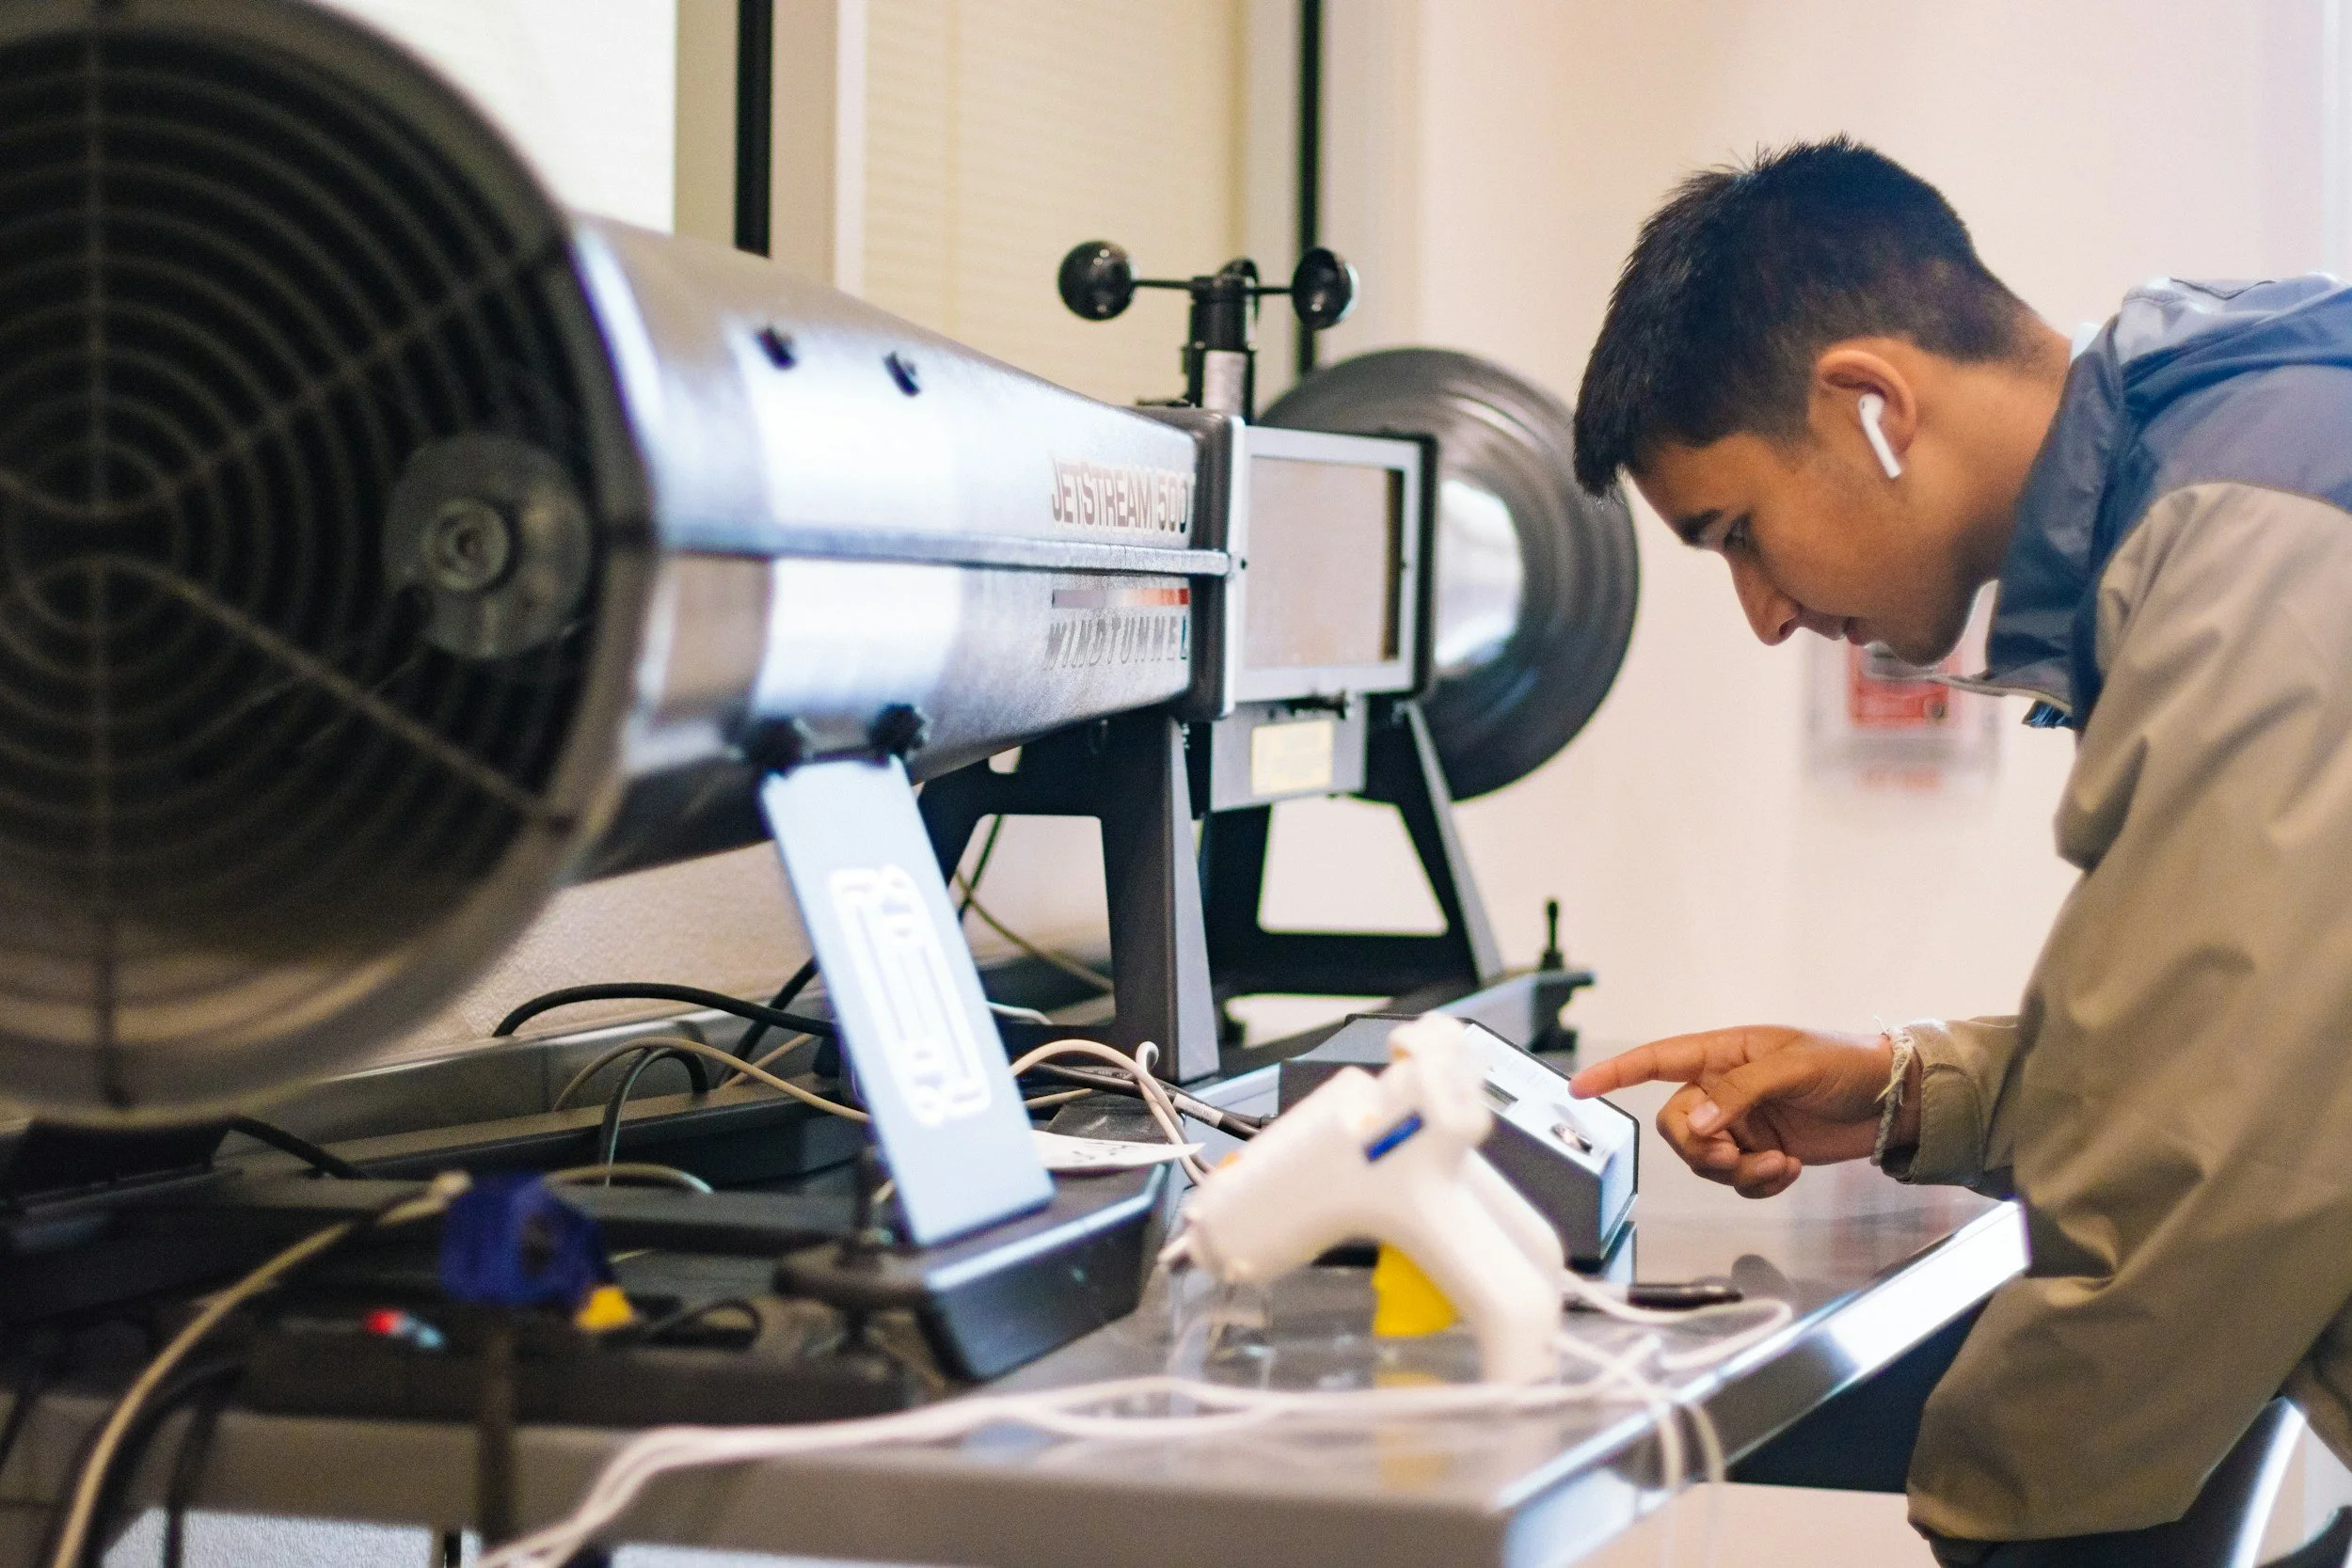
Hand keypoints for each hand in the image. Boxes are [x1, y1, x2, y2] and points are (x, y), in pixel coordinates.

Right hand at [1567, 1027, 1913, 1197]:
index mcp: (1723, 1053)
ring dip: (1738, 1170)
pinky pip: (1737, 1178)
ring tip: (1780, 1164)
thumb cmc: (1846, 1064)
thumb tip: (1697, 1124)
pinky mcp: (1761, 1151)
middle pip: (1677, 1126)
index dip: (1615, 1072)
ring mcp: (1741, 1123)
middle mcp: (1723, 1089)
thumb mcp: (1793, 1067)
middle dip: (1702, 1148)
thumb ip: (1740, 1093)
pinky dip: (1759, 1181)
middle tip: (1735, 1155)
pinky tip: (1789, 1169)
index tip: (1580, 1087)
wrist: (1891, 1102)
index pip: (1657, 1060)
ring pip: (1704, 1159)